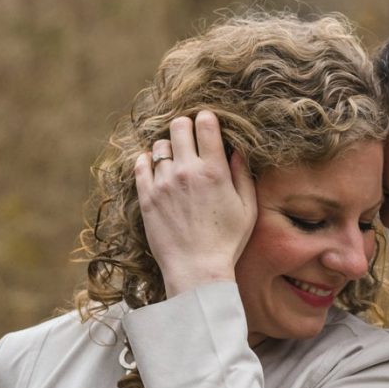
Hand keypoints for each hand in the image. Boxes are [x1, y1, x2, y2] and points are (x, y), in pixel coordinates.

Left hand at [136, 110, 256, 296]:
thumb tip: (236, 151)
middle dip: (186, 126)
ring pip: (160, 145)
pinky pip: (141, 164)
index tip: (208, 123)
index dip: (207, 119)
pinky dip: (148, 161)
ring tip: (176, 160)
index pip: (206, 125)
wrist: (197, 268)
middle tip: (191, 137)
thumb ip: (243, 175)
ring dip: (169, 147)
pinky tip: (158, 169)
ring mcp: (163, 182)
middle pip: (179, 126)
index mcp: (214, 171)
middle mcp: (186, 171)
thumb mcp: (247, 208)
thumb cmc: (227, 241)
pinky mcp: (146, 195)